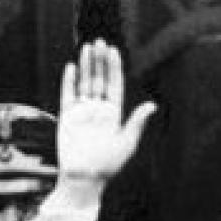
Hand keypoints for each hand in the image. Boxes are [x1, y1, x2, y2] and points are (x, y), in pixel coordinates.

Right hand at [45, 38, 156, 212]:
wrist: (84, 179)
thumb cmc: (108, 165)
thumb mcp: (127, 142)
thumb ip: (137, 122)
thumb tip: (153, 106)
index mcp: (114, 115)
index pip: (114, 85)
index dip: (114, 68)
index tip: (114, 51)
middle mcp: (98, 111)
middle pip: (99, 80)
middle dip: (99, 61)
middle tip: (99, 42)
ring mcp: (82, 113)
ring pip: (85, 83)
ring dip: (86, 66)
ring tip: (87, 48)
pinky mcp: (67, 117)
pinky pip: (68, 95)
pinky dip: (69, 81)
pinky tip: (72, 67)